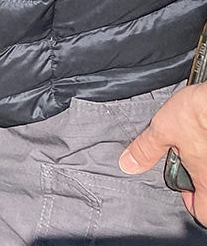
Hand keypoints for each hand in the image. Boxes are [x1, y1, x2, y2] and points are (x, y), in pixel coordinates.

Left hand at [119, 83, 206, 220]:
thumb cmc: (196, 113)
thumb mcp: (162, 130)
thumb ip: (146, 150)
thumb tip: (128, 164)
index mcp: (205, 179)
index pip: (203, 213)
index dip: (193, 205)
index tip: (184, 193)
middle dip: (200, 184)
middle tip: (188, 169)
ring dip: (203, 166)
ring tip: (193, 148)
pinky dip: (205, 151)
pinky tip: (201, 136)